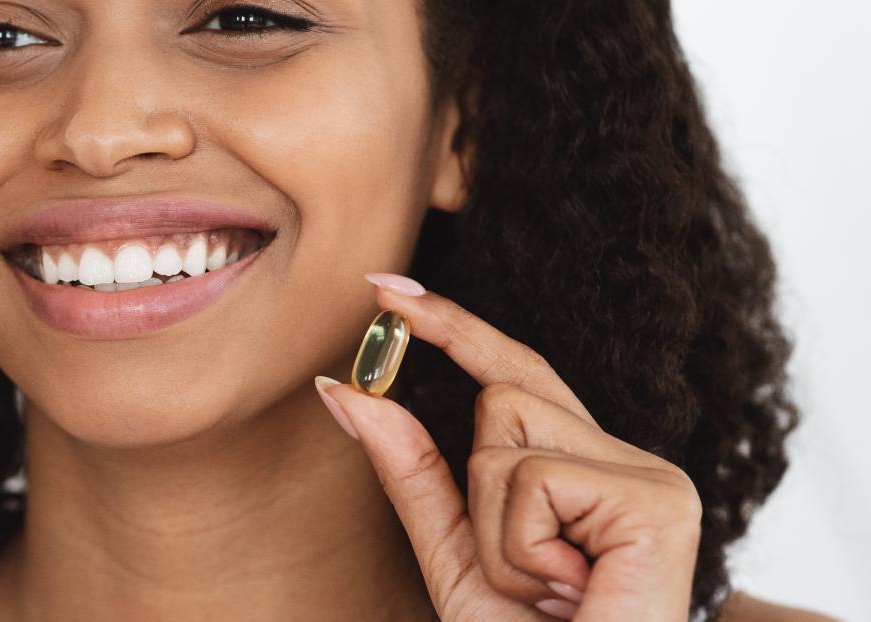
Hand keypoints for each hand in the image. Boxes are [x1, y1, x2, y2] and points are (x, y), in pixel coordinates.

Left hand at [313, 274, 701, 620]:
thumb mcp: (451, 552)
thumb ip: (408, 469)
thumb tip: (343, 388)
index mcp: (588, 467)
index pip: (513, 375)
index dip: (452, 327)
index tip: (383, 289)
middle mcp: (629, 459)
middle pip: (499, 401)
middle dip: (479, 491)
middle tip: (531, 576)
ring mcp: (650, 475)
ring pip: (504, 440)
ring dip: (495, 531)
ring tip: (548, 590)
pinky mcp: (654, 498)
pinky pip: (530, 481)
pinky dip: (520, 549)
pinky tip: (568, 591)